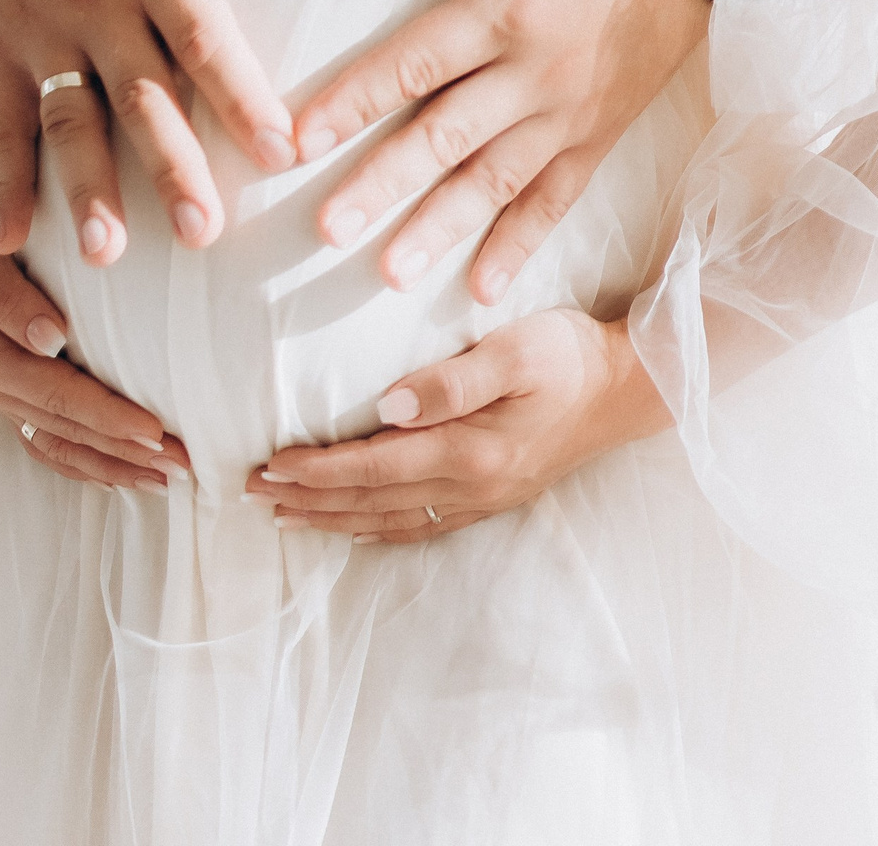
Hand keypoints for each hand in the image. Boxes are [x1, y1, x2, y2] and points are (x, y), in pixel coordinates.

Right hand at [0, 0, 337, 263]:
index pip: (202, 35)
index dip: (242, 96)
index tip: (282, 155)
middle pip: (139, 94)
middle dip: (171, 167)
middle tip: (205, 234)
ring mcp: (41, 25)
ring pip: (67, 120)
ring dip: (87, 190)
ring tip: (106, 256)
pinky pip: (0, 118)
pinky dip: (2, 182)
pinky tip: (9, 243)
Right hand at [0, 182, 191, 489]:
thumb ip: (8, 296)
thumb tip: (52, 338)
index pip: (59, 396)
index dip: (110, 417)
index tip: (157, 431)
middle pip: (66, 430)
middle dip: (124, 452)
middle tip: (181, 465)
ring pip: (58, 442)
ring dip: (110, 464)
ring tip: (161, 477)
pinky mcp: (3, 385)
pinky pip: (44, 437)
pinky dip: (81, 459)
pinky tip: (115, 471)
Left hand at [245, 309, 668, 540]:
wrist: (626, 387)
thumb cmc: (568, 355)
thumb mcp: (514, 350)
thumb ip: (451, 379)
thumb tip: (387, 404)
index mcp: (468, 451)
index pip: (371, 466)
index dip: (315, 470)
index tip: (266, 466)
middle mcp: (470, 486)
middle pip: (371, 500)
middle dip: (308, 499)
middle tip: (251, 495)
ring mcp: (483, 497)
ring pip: (390, 517)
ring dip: (334, 518)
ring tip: (285, 516)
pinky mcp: (495, 495)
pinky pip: (423, 523)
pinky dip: (381, 528)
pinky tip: (359, 527)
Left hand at [290, 0, 706, 304]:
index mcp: (504, 5)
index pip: (413, 60)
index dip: (352, 99)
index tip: (295, 138)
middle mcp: (535, 70)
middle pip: (444, 136)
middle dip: (382, 185)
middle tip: (324, 231)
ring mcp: (569, 112)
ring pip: (494, 182)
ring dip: (441, 229)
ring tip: (388, 275)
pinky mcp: (598, 134)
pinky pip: (555, 199)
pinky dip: (520, 245)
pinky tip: (482, 290)